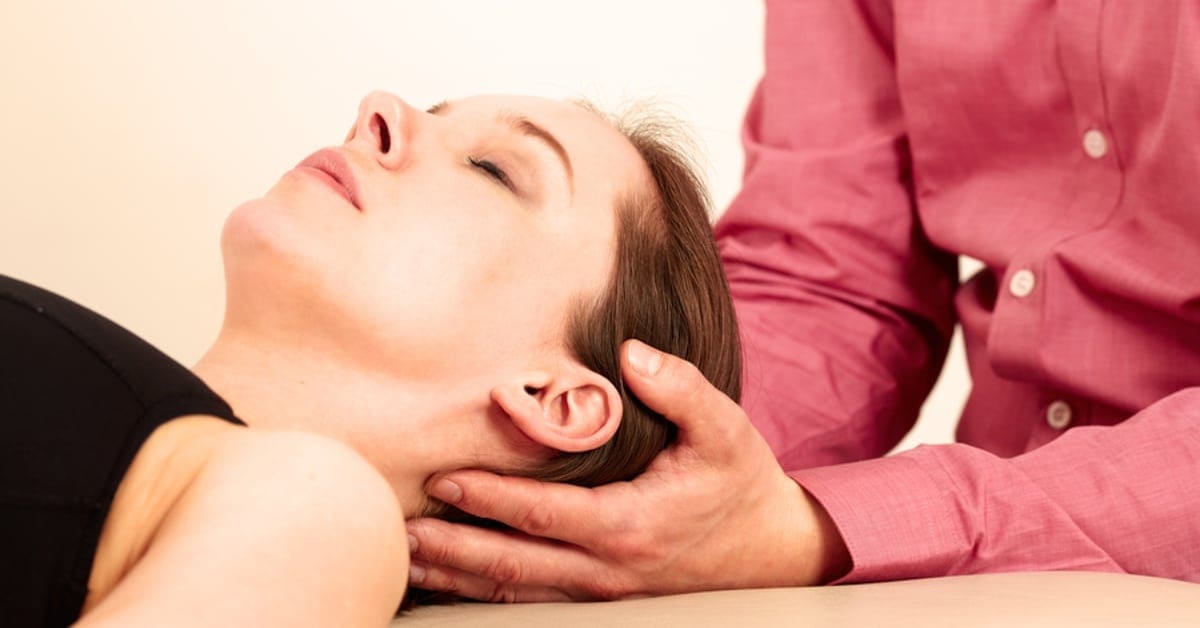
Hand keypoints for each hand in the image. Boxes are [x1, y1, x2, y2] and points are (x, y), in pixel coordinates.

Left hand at [405, 340, 849, 601]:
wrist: (773, 550)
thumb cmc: (741, 483)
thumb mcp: (723, 428)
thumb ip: (679, 388)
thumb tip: (630, 354)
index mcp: (630, 525)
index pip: (540, 514)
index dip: (487, 498)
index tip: (441, 479)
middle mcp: (609, 569)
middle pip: (512, 565)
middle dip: (452, 550)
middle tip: (398, 532)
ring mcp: (605, 594)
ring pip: (518, 593)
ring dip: (461, 579)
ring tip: (411, 562)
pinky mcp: (606, 601)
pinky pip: (538, 602)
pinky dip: (493, 593)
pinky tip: (461, 581)